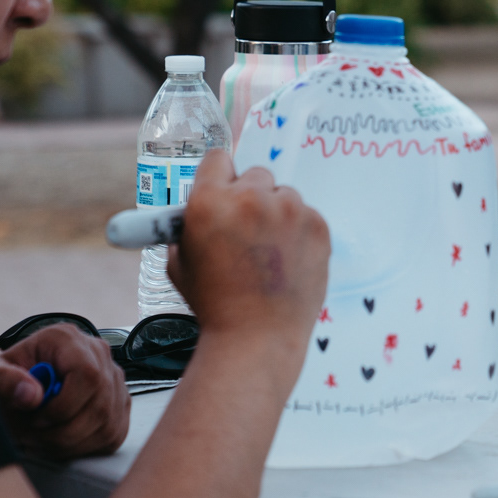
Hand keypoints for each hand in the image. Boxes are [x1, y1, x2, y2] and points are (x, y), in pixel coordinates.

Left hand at [0, 324, 128, 459]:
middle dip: (62, 432)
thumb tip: (31, 395)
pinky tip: (60, 441)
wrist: (14, 387)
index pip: (87, 375)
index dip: (63, 406)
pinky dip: (83, 447)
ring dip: (70, 443)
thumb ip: (4, 381)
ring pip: (107, 424)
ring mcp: (114, 379)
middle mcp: (97, 353)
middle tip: (33, 436)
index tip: (36, 419)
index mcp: (66, 339)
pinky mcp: (120, 403)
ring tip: (41, 439)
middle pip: (99, 405)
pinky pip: (112, 434)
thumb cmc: (6, 379)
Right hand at [168, 150, 329, 349]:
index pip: (218, 158)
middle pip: (255, 174)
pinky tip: (287, 260)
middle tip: (247, 228)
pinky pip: (307, 215)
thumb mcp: (179, 262)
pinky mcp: (318, 225)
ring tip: (269, 252)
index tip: (224, 189)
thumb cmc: (214, 304)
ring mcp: (289, 210)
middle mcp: (251, 198)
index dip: (220, 176)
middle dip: (250, 196)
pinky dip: (299, 231)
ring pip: (284, 195)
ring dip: (277, 214)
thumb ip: (188, 226)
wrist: (257, 338)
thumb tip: (197, 208)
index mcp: (210, 201)